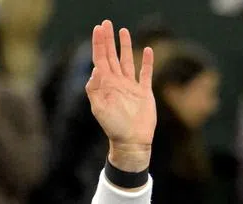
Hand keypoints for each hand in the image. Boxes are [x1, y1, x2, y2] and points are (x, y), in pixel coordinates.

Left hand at [85, 21, 156, 171]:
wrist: (131, 142)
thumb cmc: (114, 128)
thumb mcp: (100, 109)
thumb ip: (95, 90)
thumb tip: (96, 69)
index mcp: (105, 85)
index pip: (100, 59)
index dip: (99, 44)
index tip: (98, 29)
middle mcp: (117, 83)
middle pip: (111, 56)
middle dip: (108, 40)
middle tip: (106, 23)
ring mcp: (131, 87)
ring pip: (127, 61)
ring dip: (125, 46)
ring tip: (123, 31)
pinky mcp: (144, 92)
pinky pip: (146, 73)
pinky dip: (147, 62)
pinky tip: (147, 50)